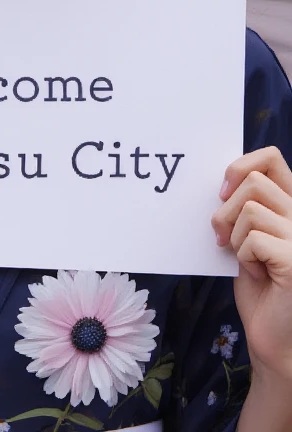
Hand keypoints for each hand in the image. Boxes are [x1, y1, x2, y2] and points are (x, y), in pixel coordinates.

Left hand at [212, 146, 291, 379]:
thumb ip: (244, 207)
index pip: (271, 158)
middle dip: (226, 209)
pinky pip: (253, 239)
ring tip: (246, 259)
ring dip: (235, 237)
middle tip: (222, 236)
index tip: (222, 192)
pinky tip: (258, 274)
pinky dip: (244, 257)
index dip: (241, 166)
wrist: (274, 338)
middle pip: (253, 181)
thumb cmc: (260, 286)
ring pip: (251, 209)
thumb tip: (222, 181)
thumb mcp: (248, 236)